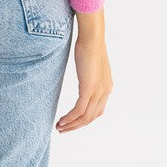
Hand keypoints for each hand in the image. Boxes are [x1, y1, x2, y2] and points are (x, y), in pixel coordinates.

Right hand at [56, 12, 112, 132]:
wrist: (92, 37)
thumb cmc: (89, 44)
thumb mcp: (91, 63)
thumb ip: (89, 73)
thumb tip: (83, 73)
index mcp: (106, 87)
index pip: (96, 110)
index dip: (84, 119)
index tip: (72, 121)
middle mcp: (105, 92)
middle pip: (91, 117)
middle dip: (77, 125)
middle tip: (64, 129)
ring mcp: (98, 92)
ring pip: (85, 117)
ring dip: (72, 125)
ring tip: (59, 127)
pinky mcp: (89, 89)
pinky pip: (79, 110)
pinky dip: (70, 118)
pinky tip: (62, 121)